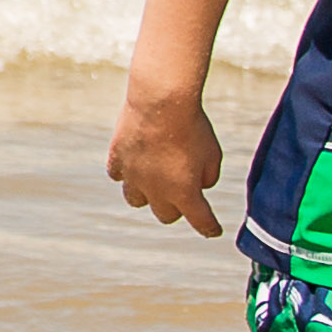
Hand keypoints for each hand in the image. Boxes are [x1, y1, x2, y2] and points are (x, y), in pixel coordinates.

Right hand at [110, 89, 227, 238]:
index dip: (209, 228)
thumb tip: (199, 184)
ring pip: (136, 200)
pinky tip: (134, 163)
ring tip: (154, 181)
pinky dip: (126, 173)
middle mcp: (156, 191)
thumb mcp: (213, 153)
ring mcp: (133, 176)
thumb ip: (208, 175)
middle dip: (177, 207)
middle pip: (166, 215)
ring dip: (148, 195)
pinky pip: (118, 175)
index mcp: (185, 193)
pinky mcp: (118, 159)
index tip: (214, 232)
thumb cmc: (193, 126)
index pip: (201, 221)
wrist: (162, 100)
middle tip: (183, 190)